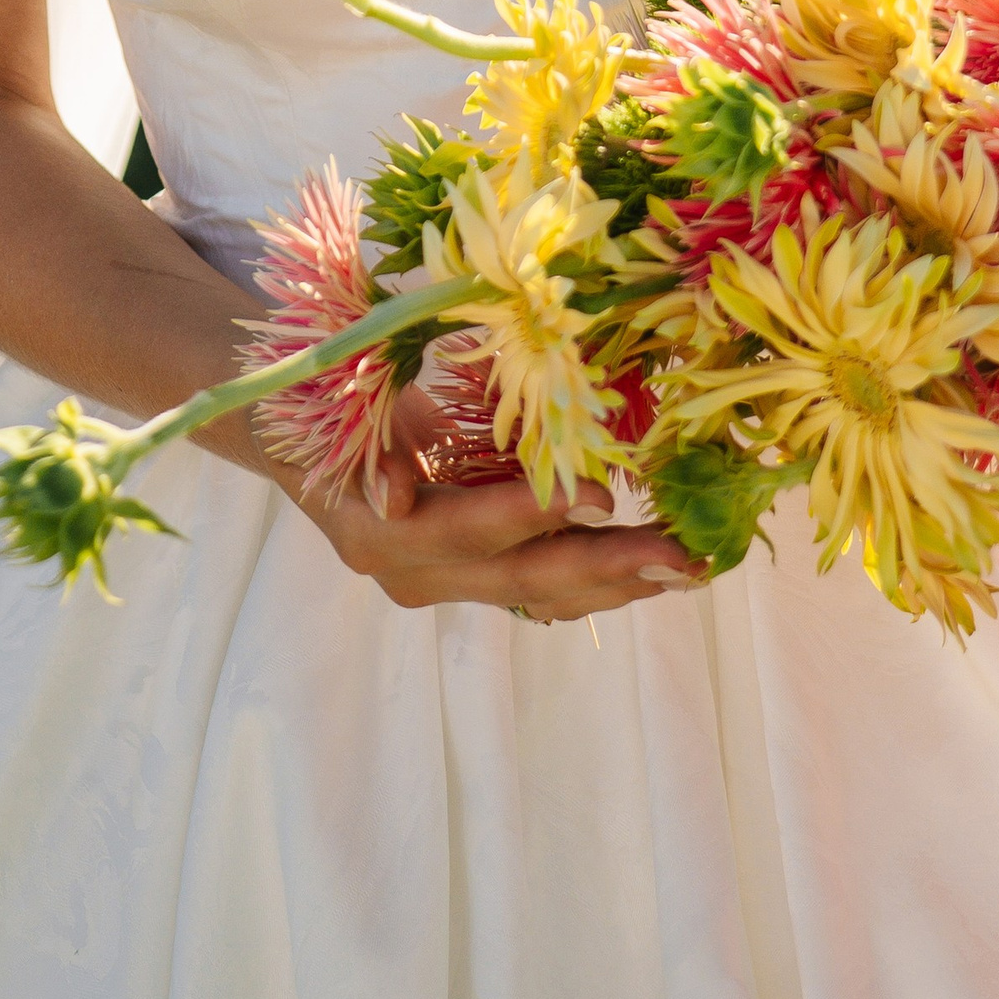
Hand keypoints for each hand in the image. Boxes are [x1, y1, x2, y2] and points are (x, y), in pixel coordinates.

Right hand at [283, 380, 706, 620]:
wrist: (307, 445)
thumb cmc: (338, 401)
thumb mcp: (352, 403)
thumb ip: (377, 445)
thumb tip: (394, 494)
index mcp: (377, 529)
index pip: (465, 528)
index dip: (531, 514)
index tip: (601, 495)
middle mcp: (414, 574)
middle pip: (520, 578)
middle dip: (607, 565)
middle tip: (681, 555)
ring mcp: (446, 586)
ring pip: (542, 597)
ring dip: (620, 582)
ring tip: (691, 566)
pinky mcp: (472, 582)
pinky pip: (543, 593)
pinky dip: (601, 580)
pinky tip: (658, 570)